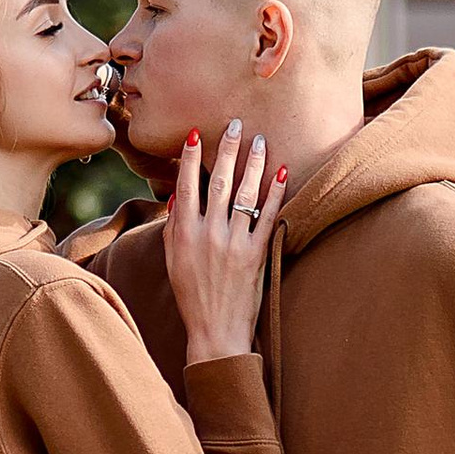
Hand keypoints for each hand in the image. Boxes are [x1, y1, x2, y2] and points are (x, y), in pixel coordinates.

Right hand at [163, 118, 285, 363]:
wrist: (216, 330)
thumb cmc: (192, 295)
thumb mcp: (172, 261)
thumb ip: (173, 227)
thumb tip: (178, 195)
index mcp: (182, 233)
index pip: (187, 185)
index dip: (191, 157)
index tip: (196, 133)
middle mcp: (207, 234)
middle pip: (218, 181)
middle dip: (227, 149)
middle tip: (235, 124)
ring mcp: (233, 243)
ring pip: (244, 193)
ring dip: (253, 163)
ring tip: (260, 140)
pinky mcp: (255, 254)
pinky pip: (267, 216)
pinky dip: (275, 192)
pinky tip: (282, 171)